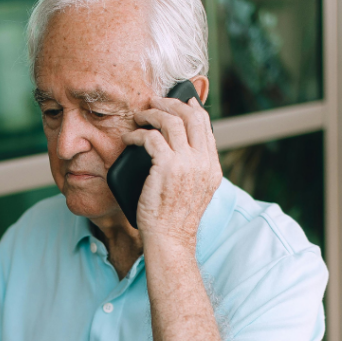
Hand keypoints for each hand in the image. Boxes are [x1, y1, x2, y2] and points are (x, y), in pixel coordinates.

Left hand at [122, 95, 221, 247]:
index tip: (179, 101)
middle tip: (154, 102)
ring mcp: (187, 163)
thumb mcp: (193, 193)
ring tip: (139, 116)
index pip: (205, 126)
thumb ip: (192, 170)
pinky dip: (137, 134)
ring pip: (171, 121)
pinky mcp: (167, 166)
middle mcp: (203, 162)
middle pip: (192, 116)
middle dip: (171, 103)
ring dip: (152, 113)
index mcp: (212, 168)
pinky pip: (150, 137)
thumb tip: (180, 149)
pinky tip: (129, 138)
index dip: (191, 108)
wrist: (169, 239)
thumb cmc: (173, 220)